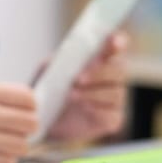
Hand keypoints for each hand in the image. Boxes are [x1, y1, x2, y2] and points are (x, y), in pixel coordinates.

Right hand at [0, 79, 36, 162]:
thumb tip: (30, 110)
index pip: (27, 98)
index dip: (30, 104)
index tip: (22, 107)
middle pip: (30, 123)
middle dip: (27, 124)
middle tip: (16, 124)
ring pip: (21, 146)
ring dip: (17, 142)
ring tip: (2, 138)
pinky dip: (5, 157)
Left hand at [46, 29, 129, 143]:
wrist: (42, 120)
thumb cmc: (47, 89)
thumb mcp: (47, 71)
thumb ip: (59, 60)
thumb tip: (68, 53)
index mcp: (98, 60)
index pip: (115, 47)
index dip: (118, 42)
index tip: (114, 42)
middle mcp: (111, 78)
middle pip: (118, 70)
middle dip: (99, 73)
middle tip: (78, 79)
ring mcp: (114, 99)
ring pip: (114, 93)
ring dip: (93, 93)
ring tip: (71, 95)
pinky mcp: (112, 119)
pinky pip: (111, 113)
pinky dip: (96, 110)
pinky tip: (83, 109)